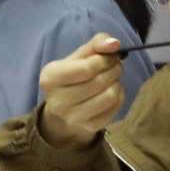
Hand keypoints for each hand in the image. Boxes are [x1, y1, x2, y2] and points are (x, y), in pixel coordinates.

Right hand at [38, 33, 125, 150]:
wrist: (65, 108)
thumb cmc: (73, 75)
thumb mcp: (79, 55)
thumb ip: (97, 43)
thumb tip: (115, 43)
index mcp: (50, 78)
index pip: (86, 68)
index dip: (105, 59)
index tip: (111, 55)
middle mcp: (57, 101)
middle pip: (99, 82)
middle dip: (114, 69)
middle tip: (115, 65)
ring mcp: (73, 117)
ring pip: (110, 96)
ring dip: (117, 82)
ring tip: (113, 78)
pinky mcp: (89, 127)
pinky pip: (115, 108)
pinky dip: (119, 95)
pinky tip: (111, 91)